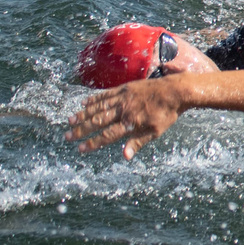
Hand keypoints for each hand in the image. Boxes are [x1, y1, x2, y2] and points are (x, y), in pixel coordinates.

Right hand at [67, 79, 189, 158]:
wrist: (176, 90)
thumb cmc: (166, 114)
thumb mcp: (155, 132)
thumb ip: (137, 143)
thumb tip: (124, 156)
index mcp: (131, 122)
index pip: (107, 135)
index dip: (93, 143)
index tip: (80, 149)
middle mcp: (124, 109)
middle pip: (98, 121)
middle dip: (81, 130)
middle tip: (67, 136)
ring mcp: (123, 97)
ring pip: (98, 107)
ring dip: (83, 114)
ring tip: (70, 120)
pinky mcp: (125, 88)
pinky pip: (106, 94)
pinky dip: (94, 99)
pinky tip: (84, 103)